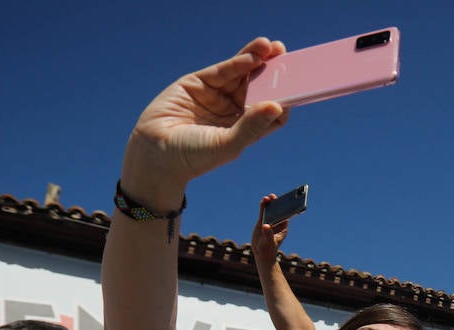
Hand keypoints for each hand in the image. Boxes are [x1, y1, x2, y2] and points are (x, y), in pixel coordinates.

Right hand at [120, 38, 290, 206]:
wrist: (154, 153)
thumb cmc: (193, 157)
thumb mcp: (227, 144)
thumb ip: (251, 126)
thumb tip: (277, 106)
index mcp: (245, 129)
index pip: (271, 110)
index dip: (285, 98)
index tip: (299, 88)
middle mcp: (233, 111)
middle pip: (259, 88)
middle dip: (274, 74)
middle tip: (290, 58)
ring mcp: (216, 96)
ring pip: (243, 74)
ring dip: (258, 60)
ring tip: (273, 48)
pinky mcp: (199, 83)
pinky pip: (224, 71)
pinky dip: (239, 62)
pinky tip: (253, 56)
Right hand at [250, 195, 289, 264]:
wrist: (261, 253)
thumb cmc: (268, 249)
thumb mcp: (269, 242)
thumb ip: (268, 234)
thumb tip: (266, 226)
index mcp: (283, 229)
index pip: (286, 217)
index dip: (287, 209)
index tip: (288, 202)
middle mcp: (277, 224)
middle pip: (278, 211)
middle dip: (278, 204)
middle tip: (276, 197)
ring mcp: (269, 222)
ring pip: (270, 211)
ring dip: (270, 203)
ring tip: (268, 197)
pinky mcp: (262, 222)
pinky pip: (263, 212)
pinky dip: (263, 207)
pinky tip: (263, 201)